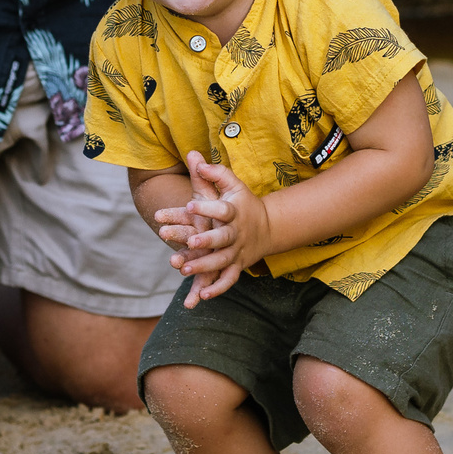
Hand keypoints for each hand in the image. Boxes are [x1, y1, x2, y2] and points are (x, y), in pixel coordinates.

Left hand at [153, 151, 273, 306]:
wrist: (268, 228)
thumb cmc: (244, 203)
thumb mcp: (234, 185)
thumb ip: (215, 172)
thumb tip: (195, 158)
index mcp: (234, 212)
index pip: (222, 209)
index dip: (207, 207)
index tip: (189, 205)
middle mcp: (237, 233)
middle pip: (223, 238)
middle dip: (207, 241)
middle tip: (190, 242)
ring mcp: (238, 251)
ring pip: (222, 261)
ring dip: (204, 266)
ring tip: (183, 269)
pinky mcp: (238, 266)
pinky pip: (229, 280)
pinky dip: (218, 289)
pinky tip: (202, 295)